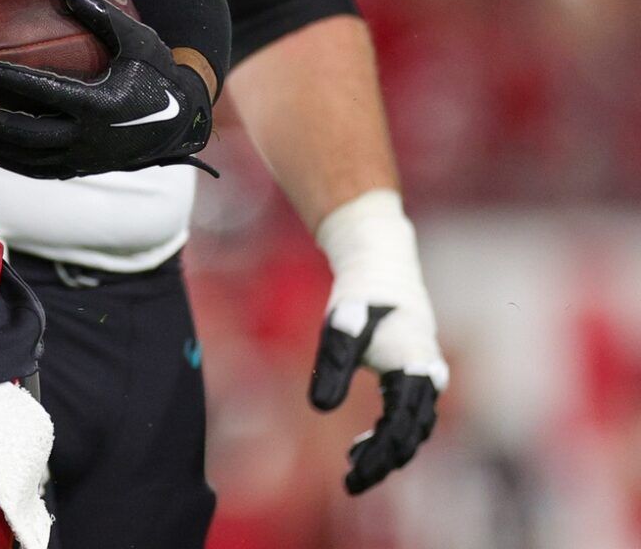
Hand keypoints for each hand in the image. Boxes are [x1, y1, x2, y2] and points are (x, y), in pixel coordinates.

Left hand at [0, 0, 214, 179]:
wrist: (182, 123)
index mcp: (101, 104)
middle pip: (28, 136)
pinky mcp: (83, 169)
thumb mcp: (138, 40)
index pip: (51, 93)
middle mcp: (89, 137)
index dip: (19, 83)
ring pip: (29, 159)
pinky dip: (11, 161)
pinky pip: (40, 169)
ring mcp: (85, 158)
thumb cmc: (157, 74)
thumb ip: (103, 16)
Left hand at [311, 192, 448, 493]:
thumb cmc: (360, 295)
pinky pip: (411, 413)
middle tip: (352, 484)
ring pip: (416, 427)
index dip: (380, 456)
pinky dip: (391, 432)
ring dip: (389, 450)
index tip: (353, 475)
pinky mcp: (417, 371)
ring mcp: (427, 374)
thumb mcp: (341, 326)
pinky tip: (363, 442)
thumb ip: (333, 364)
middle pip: (414, 435)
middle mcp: (429, 375)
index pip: (402, 427)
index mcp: (414, 367)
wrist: (382, 262)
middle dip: (385, 462)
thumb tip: (319, 408)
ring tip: (354, 465)